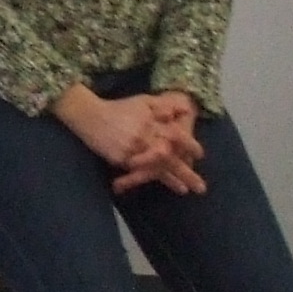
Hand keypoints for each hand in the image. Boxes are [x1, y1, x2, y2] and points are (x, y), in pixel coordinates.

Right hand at [55, 86, 206, 195]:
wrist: (91, 116)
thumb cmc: (120, 108)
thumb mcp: (144, 101)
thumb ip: (165, 105)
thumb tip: (186, 110)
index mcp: (153, 122)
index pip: (176, 135)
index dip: (189, 145)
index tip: (200, 155)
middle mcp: (146, 137)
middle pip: (170, 157)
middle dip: (186, 172)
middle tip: (200, 186)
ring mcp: (133, 150)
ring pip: (156, 168)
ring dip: (171, 180)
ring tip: (184, 191)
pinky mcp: (121, 159)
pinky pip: (136, 172)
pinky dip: (145, 180)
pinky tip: (155, 185)